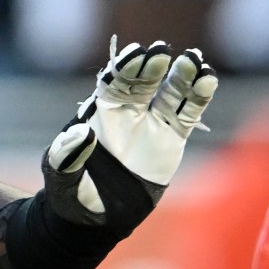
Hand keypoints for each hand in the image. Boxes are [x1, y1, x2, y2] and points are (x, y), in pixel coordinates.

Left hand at [43, 39, 218, 233]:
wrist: (97, 218)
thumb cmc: (72, 195)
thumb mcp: (61, 179)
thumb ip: (66, 157)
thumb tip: (80, 133)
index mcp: (100, 113)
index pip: (114, 84)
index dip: (125, 69)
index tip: (136, 55)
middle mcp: (128, 112)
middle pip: (143, 83)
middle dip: (152, 66)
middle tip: (161, 50)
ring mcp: (152, 123)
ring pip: (170, 93)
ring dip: (182, 76)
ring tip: (194, 59)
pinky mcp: (172, 138)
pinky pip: (187, 114)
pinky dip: (198, 97)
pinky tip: (207, 79)